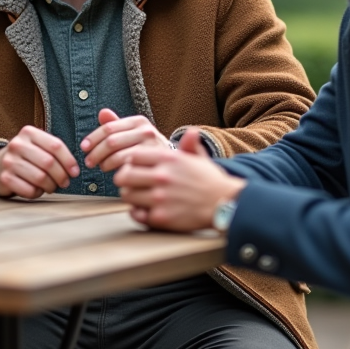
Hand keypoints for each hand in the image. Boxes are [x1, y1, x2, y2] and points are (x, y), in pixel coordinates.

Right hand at [0, 126, 79, 198]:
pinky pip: (29, 190)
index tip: (75, 172)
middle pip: (49, 163)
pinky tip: (36, 189)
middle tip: (65, 183)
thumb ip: (54, 152)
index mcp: (29, 132)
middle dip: (61, 176)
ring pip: (40, 178)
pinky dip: (37, 193)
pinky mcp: (4, 178)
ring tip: (51, 187)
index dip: (69, 161)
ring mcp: (9, 161)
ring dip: (51, 186)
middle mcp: (17, 144)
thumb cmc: (25, 157)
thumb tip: (74, 170)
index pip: (56, 146)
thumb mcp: (37, 146)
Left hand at [80, 108, 170, 171]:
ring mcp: (152, 146)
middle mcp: (147, 131)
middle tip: (88, 162)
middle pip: (111, 141)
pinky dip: (119, 172)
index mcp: (139, 121)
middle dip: (95, 153)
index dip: (93, 138)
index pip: (108, 128)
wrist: (179, 164)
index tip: (84, 148)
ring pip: (118, 156)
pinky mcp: (154, 163)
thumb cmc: (152, 149)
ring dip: (105, 163)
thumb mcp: (137, 133)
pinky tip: (117, 174)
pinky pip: (129, 168)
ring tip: (102, 168)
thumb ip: (118, 125)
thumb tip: (102, 112)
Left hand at [114, 128, 244, 231]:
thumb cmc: (210, 181)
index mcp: (169, 159)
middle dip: (125, 179)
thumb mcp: (199, 158)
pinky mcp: (161, 217)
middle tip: (131, 183)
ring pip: (127, 195)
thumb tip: (191, 131)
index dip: (131, 162)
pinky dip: (137, 213)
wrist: (225, 204)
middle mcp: (162, 176)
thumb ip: (189, 144)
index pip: (133, 156)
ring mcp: (161, 197)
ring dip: (130, 196)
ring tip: (139, 197)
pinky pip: (136, 213)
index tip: (135, 167)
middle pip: (124, 175)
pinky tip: (144, 210)